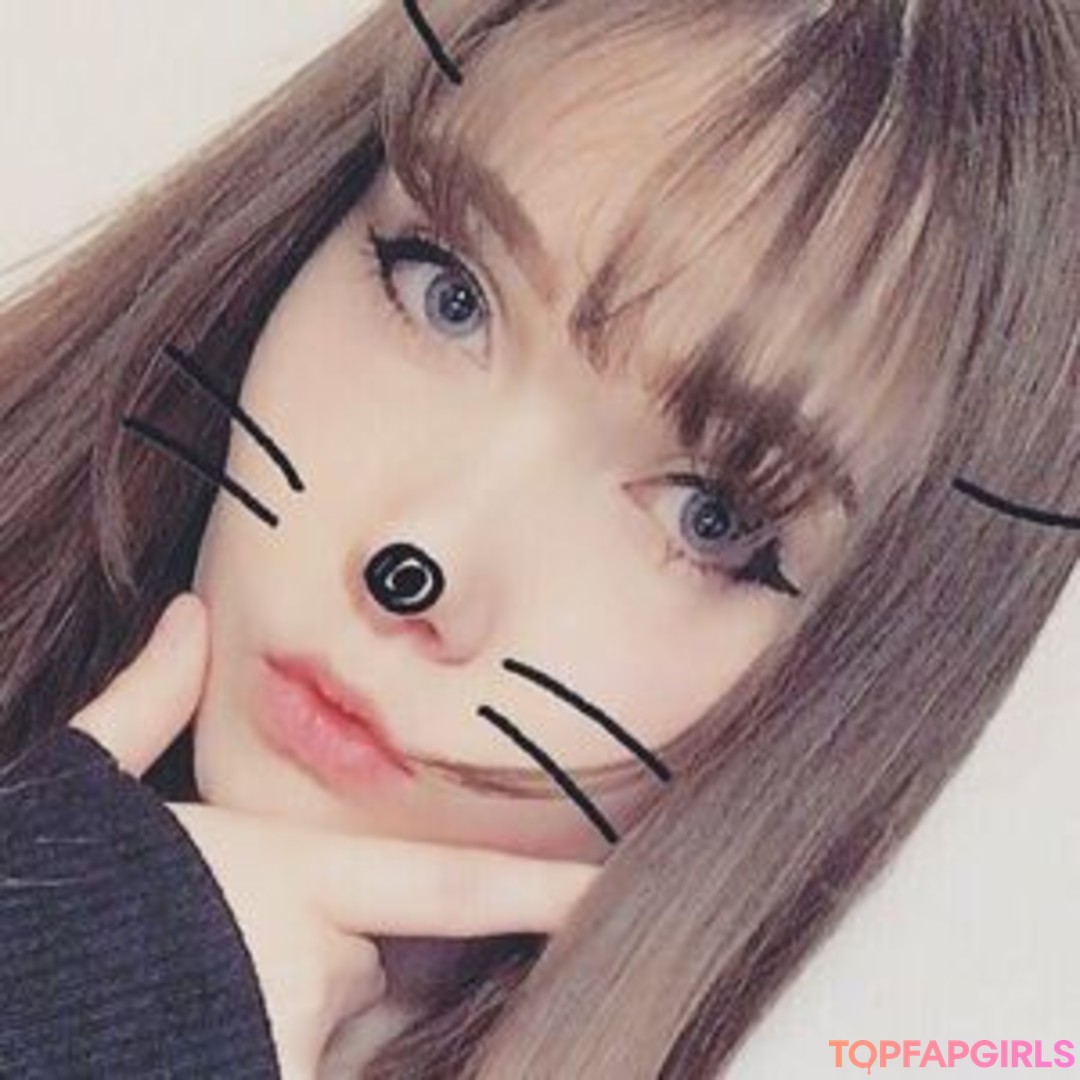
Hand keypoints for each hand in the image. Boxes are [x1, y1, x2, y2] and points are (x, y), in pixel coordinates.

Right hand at [70, 594, 599, 1078]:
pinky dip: (269, 1052)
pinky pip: (301, 1077)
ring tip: (203, 993)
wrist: (1, 1017)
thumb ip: (146, 706)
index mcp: (290, 882)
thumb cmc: (49, 904)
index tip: (613, 888)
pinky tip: (198, 1030)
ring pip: (336, 1037)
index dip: (541, 890)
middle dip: (340, 953)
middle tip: (244, 943)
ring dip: (296, 1017)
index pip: (449, 885)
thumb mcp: (88, 795)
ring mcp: (290, 1058)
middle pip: (376, 965)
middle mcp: (313, 978)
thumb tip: (188, 616)